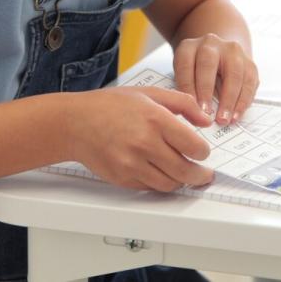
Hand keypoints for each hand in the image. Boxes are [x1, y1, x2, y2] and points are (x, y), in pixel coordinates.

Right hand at [66, 86, 213, 191]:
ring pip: (170, 184)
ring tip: (181, 172)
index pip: (194, 146)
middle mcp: (145, 143)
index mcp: (155, 119)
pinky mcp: (123, 178)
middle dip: (200, 175)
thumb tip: (205, 119)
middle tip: (203, 174)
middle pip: (186, 171)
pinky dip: (159, 182)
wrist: (75, 123)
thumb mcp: (148, 93)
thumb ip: (182, 103)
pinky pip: (150, 188)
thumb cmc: (109, 106)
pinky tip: (159, 171)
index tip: (202, 152)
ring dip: (180, 181)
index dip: (203, 152)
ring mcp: (132, 163)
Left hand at [172, 33, 257, 125]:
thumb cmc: (195, 71)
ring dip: (229, 100)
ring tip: (224, 119)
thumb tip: (190, 113)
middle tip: (206, 114)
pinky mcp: (248, 61)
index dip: (187, 87)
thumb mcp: (184, 75)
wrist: (218, 56)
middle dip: (206, 91)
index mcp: (188, 46)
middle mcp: (210, 44)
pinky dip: (243, 101)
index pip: (185, 65)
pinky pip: (249, 81)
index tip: (191, 108)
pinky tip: (236, 115)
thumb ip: (185, 89)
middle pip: (208, 65)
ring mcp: (231, 50)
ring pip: (233, 73)